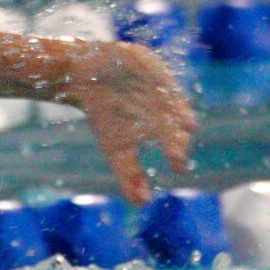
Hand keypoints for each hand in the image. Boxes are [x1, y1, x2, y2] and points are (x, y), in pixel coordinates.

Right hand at [65, 41, 194, 204]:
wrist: (84, 78)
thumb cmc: (105, 115)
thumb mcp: (115, 150)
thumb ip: (129, 176)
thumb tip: (141, 205)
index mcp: (161, 127)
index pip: (175, 143)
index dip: (175, 154)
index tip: (177, 167)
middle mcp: (164, 106)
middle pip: (175, 122)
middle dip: (177, 137)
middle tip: (177, 154)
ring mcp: (157, 84)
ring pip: (172, 100)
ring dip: (178, 112)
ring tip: (185, 125)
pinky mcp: (148, 64)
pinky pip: (157, 75)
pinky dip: (161, 85)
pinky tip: (162, 93)